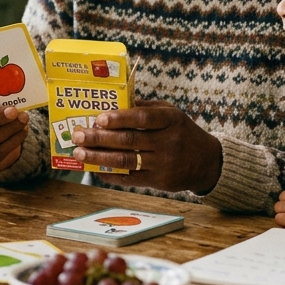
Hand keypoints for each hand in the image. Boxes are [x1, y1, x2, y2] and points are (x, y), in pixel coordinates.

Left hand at [70, 101, 222, 194]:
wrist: (206, 162)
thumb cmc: (182, 132)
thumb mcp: (171, 114)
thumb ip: (145, 108)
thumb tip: (113, 103)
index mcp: (171, 120)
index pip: (143, 118)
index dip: (120, 118)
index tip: (99, 118)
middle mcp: (168, 142)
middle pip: (129, 140)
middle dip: (99, 138)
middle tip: (78, 136)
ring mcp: (163, 163)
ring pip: (126, 161)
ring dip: (99, 158)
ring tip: (80, 154)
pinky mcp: (159, 181)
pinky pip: (130, 179)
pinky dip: (111, 175)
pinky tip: (95, 170)